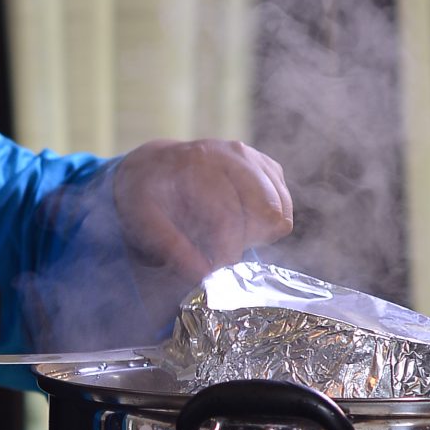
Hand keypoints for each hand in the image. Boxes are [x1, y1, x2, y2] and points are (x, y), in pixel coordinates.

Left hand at [110, 140, 293, 279]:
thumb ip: (171, 248)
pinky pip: (285, 208)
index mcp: (200, 163)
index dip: (226, 252)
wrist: (156, 165)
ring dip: (256, 234)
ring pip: (279, 214)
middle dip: (243, 241)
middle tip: (218, 249)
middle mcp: (233, 153)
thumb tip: (203, 276)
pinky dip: (267, 224)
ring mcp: (255, 158)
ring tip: (226, 233)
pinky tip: (240, 222)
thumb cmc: (148, 195)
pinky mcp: (269, 167)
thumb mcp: (143, 220)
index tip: (215, 272)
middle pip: (264, 214)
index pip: (228, 216)